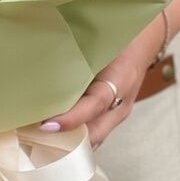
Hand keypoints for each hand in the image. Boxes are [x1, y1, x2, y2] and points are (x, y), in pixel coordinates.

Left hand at [39, 10, 167, 149]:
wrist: (144, 39)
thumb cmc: (119, 37)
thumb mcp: (101, 42)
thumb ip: (78, 55)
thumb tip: (43, 62)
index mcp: (120, 79)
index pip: (96, 104)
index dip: (72, 118)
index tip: (47, 125)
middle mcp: (121, 102)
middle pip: (95, 133)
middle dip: (66, 142)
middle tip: (35, 140)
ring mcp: (119, 112)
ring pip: (94, 137)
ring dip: (69, 143)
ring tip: (38, 143)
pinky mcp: (113, 115)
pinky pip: (94, 132)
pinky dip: (76, 138)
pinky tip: (53, 138)